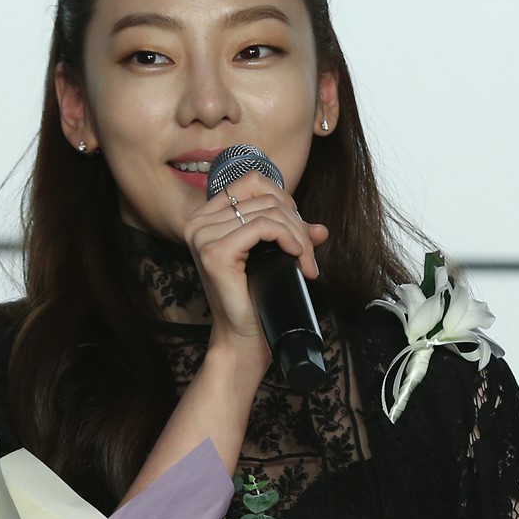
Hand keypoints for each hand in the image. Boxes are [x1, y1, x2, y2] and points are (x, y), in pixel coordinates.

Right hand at [184, 170, 327, 363]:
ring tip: (306, 261)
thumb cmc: (254, 297)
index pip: (251, 182)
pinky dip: (289, 239)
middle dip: (296, 223)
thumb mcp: (272, 256)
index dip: (282, 198)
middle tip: (308, 254)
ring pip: (268, 212)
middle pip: (264, 198)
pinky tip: (297, 258)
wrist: (244, 337)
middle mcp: (197, 222)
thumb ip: (292, 236)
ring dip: (298, 236)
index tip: (297, 230)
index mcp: (205, 216)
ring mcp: (203, 236)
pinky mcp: (215, 252)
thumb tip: (320, 228)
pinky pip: (264, 227)